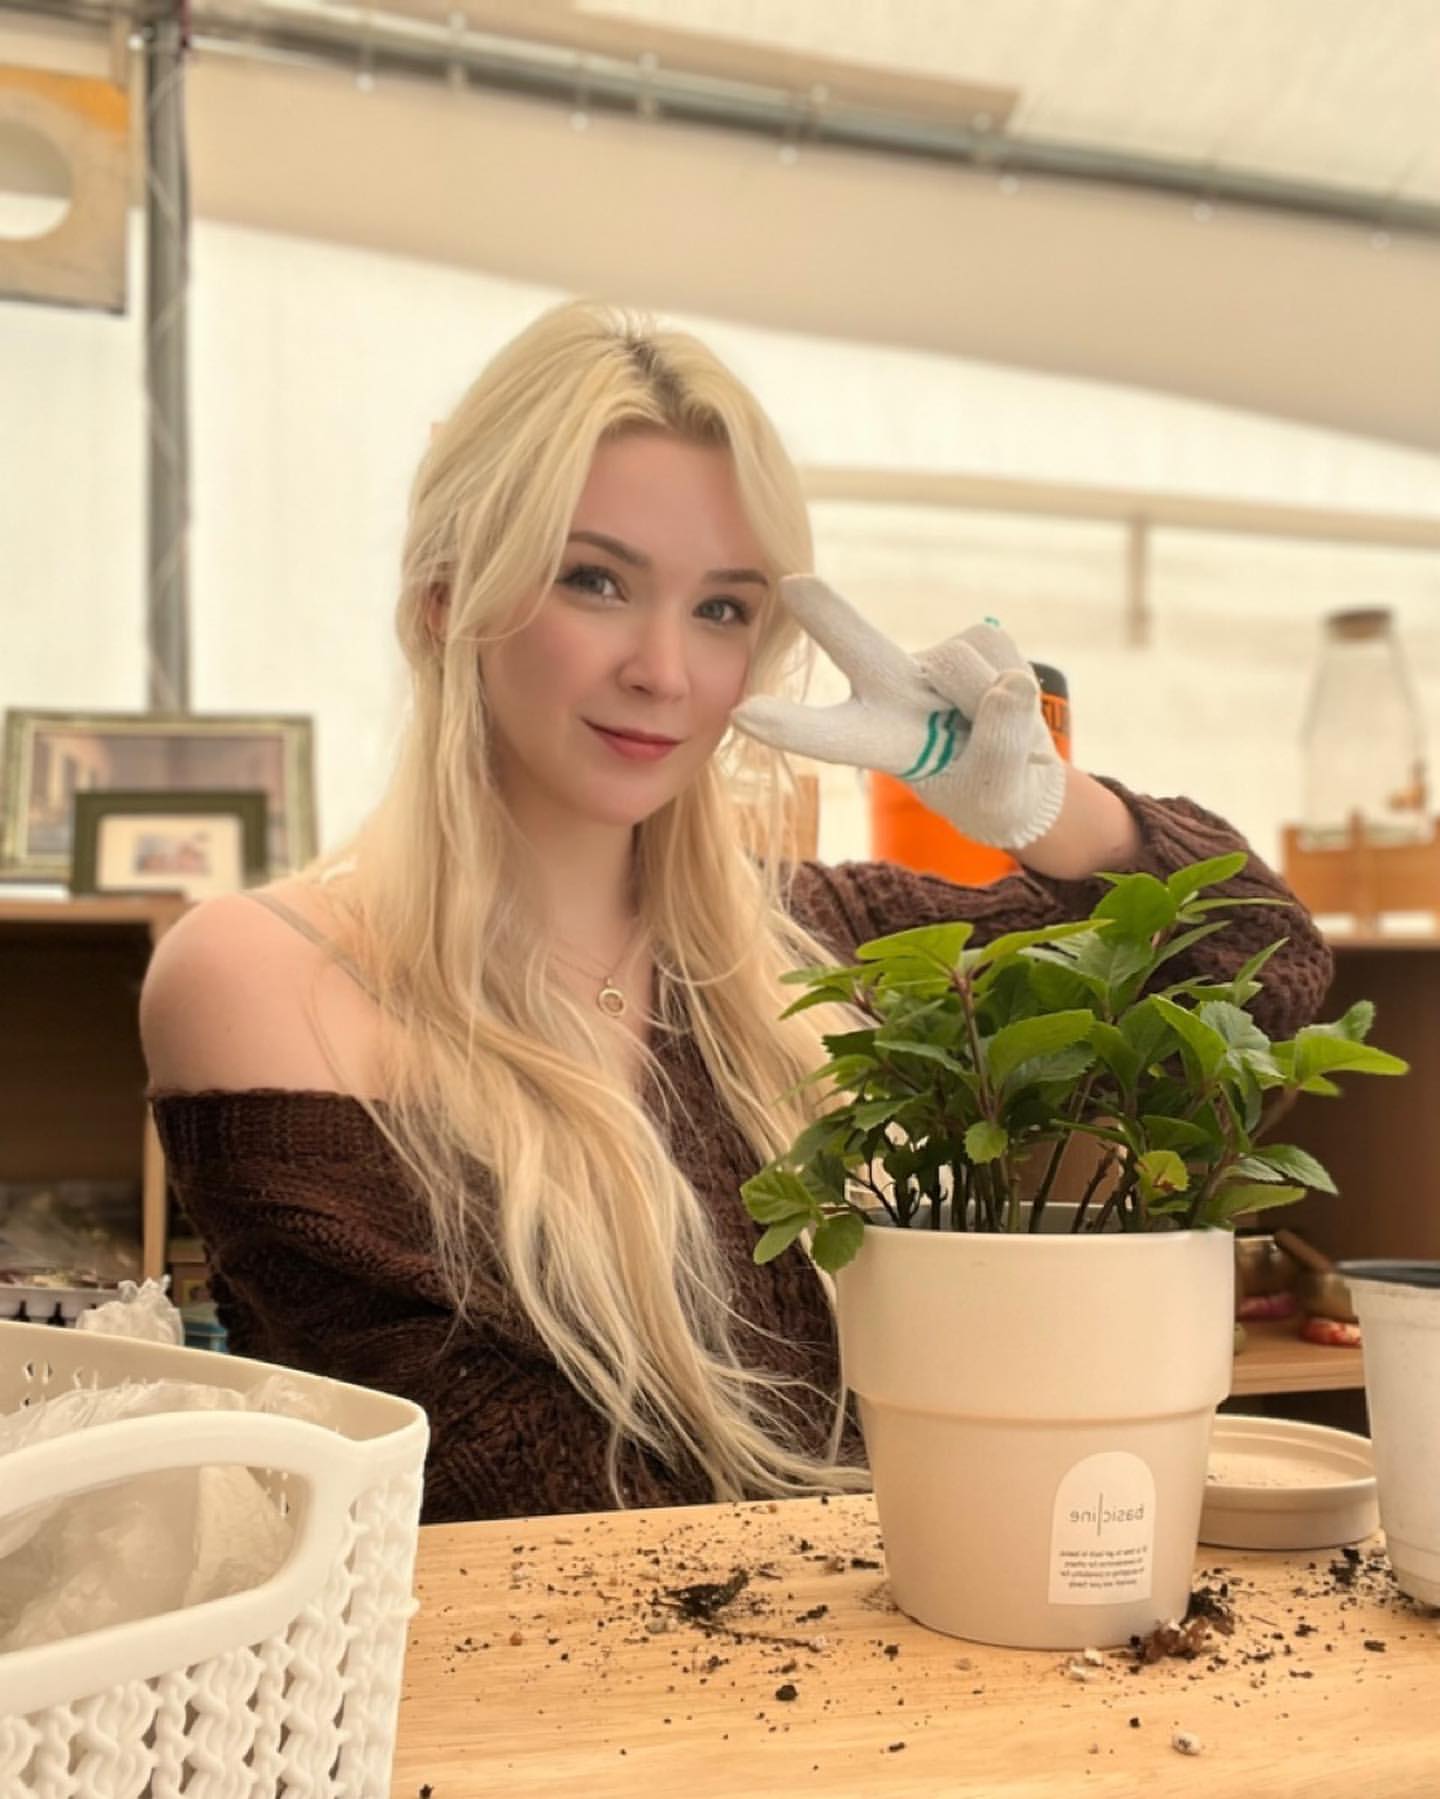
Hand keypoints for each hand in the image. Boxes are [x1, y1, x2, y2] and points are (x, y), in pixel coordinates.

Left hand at [732, 575, 1066, 849]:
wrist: (1023, 771)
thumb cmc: (992, 790)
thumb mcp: (994, 791)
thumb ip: (997, 746)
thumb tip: (1006, 684)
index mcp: (880, 742)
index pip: (830, 736)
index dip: (790, 726)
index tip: (741, 714)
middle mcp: (895, 692)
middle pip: (860, 649)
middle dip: (830, 618)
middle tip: (793, 584)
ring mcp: (934, 664)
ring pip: (965, 668)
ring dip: (996, 707)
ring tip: (996, 735)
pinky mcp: (975, 639)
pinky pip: (1002, 656)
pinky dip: (1018, 690)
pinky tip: (1007, 703)